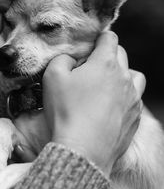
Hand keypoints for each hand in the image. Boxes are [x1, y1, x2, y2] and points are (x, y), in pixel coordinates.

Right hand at [43, 31, 145, 175]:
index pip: (109, 38)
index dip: (98, 39)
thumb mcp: (52, 76)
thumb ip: (62, 59)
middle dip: (107, 56)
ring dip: (122, 75)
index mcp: (106, 64)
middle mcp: (125, 78)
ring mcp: (133, 99)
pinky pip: (135, 99)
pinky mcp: (135, 118)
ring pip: (134, 76)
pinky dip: (125, 97)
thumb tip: (72, 60)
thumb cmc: (66, 111)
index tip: (89, 47)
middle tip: (90, 69)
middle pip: (121, 55)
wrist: (83, 150)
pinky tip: (110, 108)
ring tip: (106, 86)